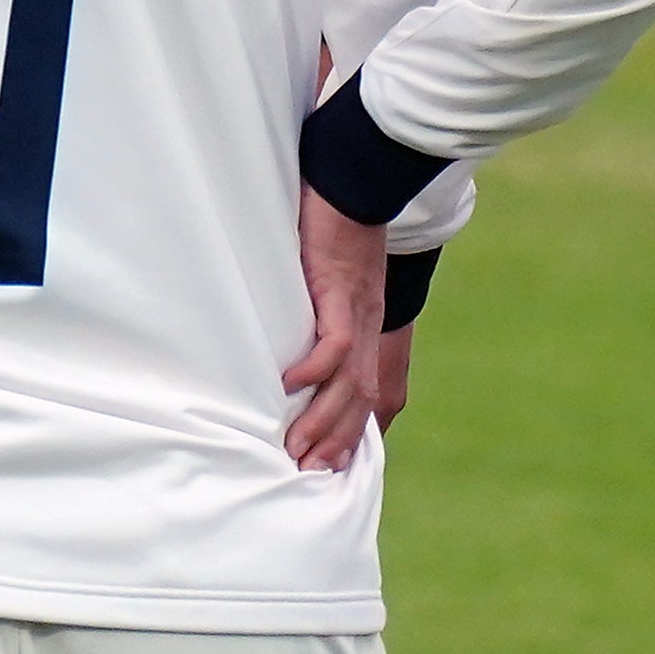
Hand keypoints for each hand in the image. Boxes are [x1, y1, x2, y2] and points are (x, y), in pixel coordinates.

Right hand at [281, 187, 411, 470]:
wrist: (354, 179)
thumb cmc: (332, 224)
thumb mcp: (327, 278)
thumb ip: (316, 308)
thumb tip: (286, 339)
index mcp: (366, 326)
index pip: (365, 392)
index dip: (350, 432)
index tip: (328, 465)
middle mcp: (368, 327)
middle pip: (360, 400)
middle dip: (336, 442)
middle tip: (308, 474)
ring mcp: (358, 312)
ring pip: (349, 382)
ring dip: (324, 420)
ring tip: (297, 449)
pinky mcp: (340, 291)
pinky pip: (333, 341)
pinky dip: (314, 367)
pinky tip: (289, 385)